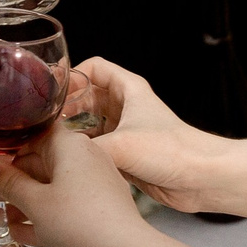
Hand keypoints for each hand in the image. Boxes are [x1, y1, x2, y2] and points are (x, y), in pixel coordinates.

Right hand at [0, 56, 221, 214]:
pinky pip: (98, 148)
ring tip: (50, 144)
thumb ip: (82, 147)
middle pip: (87, 97)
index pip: (94, 68)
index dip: (71, 76)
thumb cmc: (174, 151)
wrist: (202, 178)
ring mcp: (128, 131)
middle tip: (44, 122)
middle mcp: (127, 107)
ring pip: (90, 124)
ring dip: (73, 133)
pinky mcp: (128, 154)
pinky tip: (68, 164)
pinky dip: (84, 153)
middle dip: (66, 108)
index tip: (52, 92)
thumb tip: (54, 153)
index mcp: (129, 89)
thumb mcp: (120, 144)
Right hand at [0, 125, 154, 246]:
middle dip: (8, 185)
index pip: (30, 137)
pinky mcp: (100, 209)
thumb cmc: (81, 222)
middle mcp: (85, 158)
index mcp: (70, 145)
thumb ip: (8, 183)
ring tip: (1, 223)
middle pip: (38, 164)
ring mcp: (95, 184)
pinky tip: (24, 235)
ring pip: (50, 189)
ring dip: (24, 204)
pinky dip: (45, 218)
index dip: (3, 153)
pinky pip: (66, 207)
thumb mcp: (35, 202)